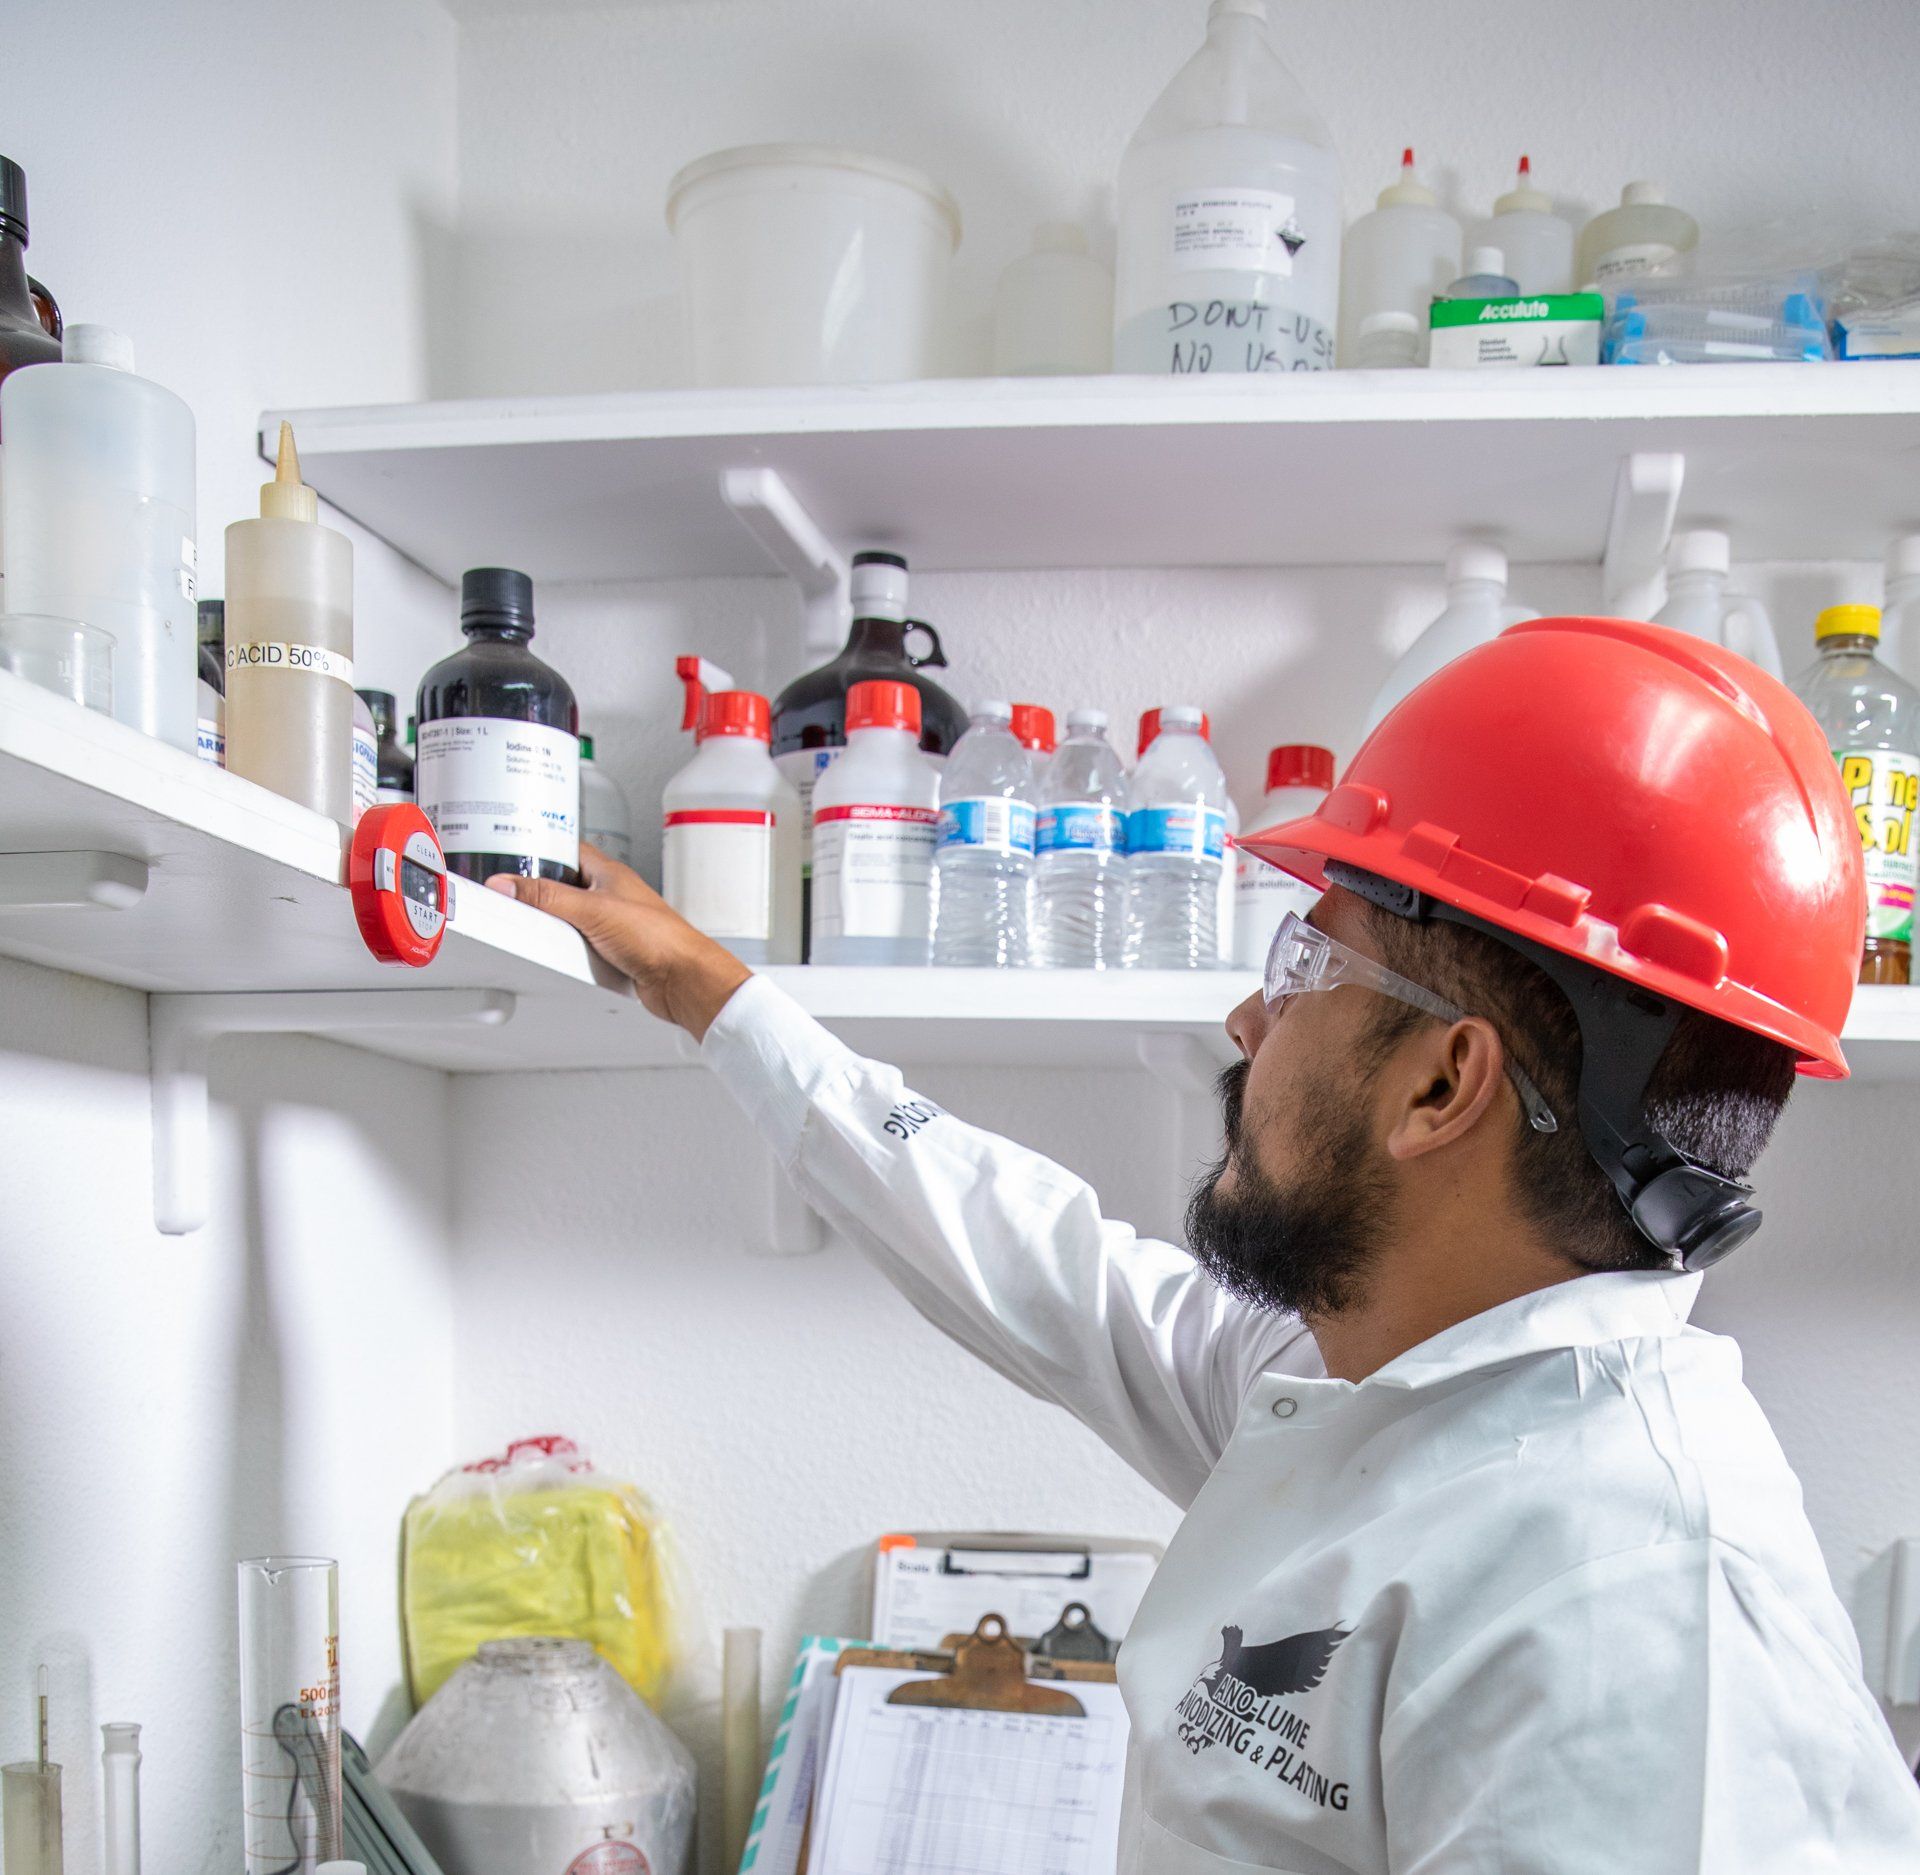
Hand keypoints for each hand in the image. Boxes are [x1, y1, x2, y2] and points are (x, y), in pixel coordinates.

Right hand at [486, 844, 752, 1040]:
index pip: (568, 850)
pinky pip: (580, 945)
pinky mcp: (612, 951)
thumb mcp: (592, 910)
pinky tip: (557, 954)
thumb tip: (507, 884)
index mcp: (608, 873)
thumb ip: (547, 897)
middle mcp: (610, 895)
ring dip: (553, 924)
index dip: (542, 849)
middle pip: (564, 886)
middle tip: (513, 896)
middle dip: (540, 892)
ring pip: (570, 917)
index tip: (513, 854)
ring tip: (531, 926)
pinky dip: (566, 950)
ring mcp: (612, 924)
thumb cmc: (658, 937)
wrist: (683, 980)